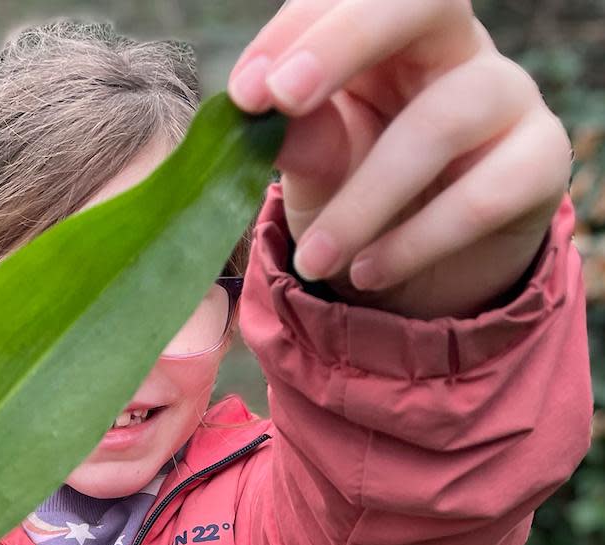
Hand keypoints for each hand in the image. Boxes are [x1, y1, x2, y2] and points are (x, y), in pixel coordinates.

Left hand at [228, 0, 571, 318]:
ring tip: (313, 258)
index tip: (244, 94)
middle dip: (341, 44)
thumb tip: (265, 118)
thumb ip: (300, 141)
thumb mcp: (314, 172)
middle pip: (422, 2)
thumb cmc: (355, 198)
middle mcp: (453, 49)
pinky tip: (366, 273)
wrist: (415, 277)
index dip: (295, 31)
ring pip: (441, 121)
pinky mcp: (540, 161)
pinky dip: (415, 242)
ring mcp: (506, 97)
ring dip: (364, 200)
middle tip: (279, 98)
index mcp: (385, 37)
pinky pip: (484, 195)